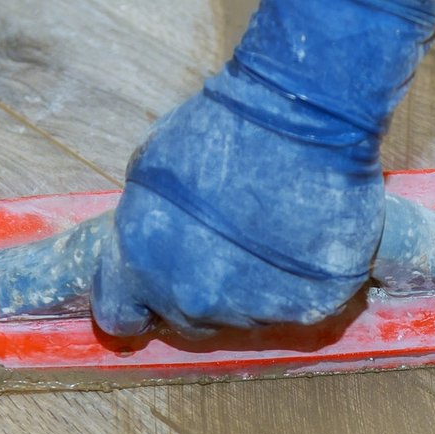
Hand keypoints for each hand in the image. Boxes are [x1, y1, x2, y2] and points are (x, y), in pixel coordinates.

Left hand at [91, 0, 434, 337]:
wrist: (302, 114)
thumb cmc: (223, 127)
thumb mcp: (149, 172)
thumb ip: (144, 227)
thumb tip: (151, 253)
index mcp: (143, 265)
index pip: (122, 317)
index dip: (138, 301)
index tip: (152, 287)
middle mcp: (194, 298)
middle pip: (189, 319)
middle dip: (199, 287)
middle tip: (226, 241)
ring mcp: (255, 309)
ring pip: (246, 316)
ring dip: (252, 287)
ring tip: (271, 232)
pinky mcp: (312, 305)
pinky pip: (299, 307)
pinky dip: (301, 284)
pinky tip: (305, 241)